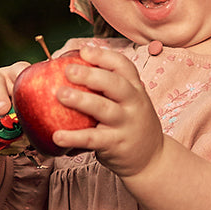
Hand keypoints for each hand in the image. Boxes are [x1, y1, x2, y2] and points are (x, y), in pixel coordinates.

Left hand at [51, 43, 163, 177]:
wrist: (152, 159)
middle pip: (115, 84)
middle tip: (68, 70)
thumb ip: (110, 88)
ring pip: (105, 109)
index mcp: (135, 89)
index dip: (103, 56)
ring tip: (61, 95)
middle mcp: (133, 104)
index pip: (123, 66)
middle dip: (91, 75)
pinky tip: (57, 136)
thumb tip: (73, 69)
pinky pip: (93, 139)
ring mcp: (126, 124)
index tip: (83, 51)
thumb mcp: (131, 103)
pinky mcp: (116, 144)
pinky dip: (74, 137)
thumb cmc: (132, 125)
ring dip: (82, 100)